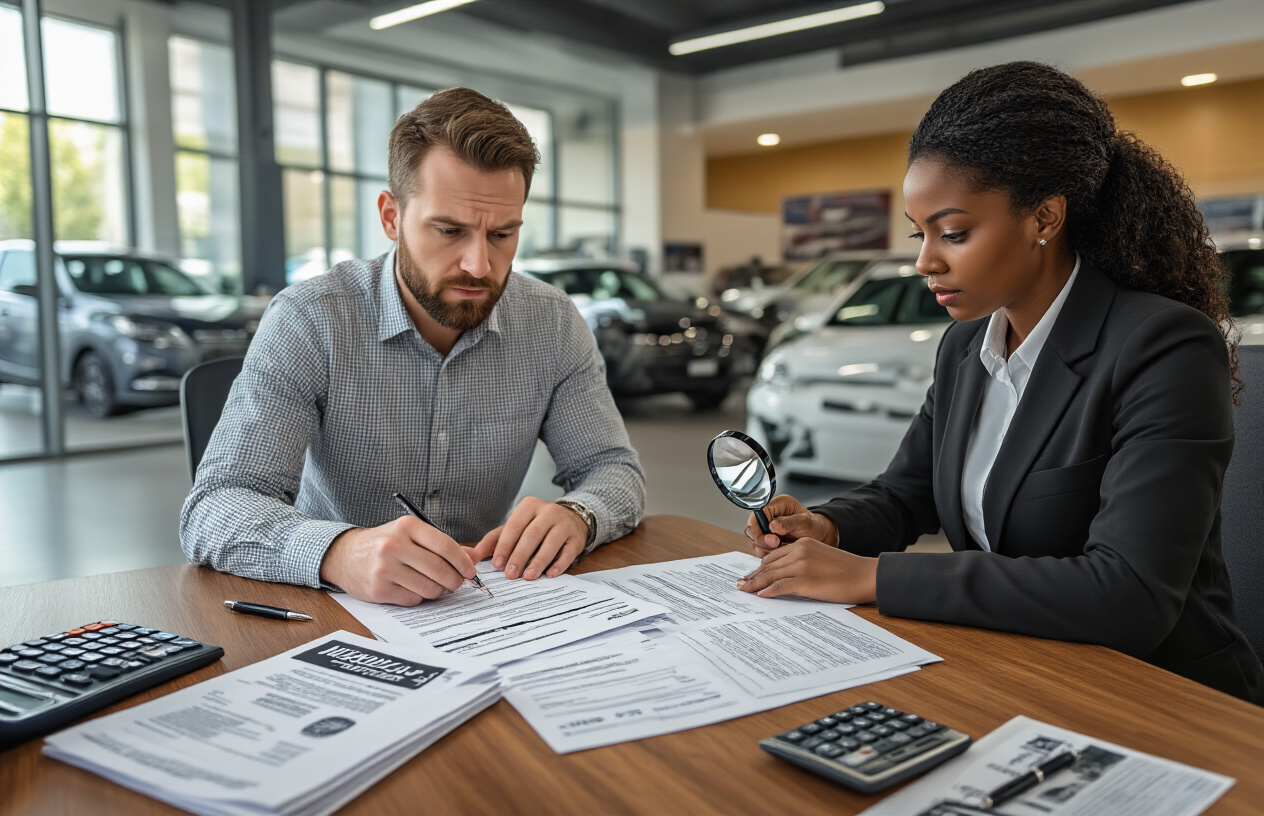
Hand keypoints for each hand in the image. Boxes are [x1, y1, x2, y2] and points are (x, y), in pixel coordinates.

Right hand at [319, 516, 479, 605]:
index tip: (470, 571)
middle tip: (457, 583)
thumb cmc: (384, 544)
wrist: (344, 556)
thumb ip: (441, 544)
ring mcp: (384, 569)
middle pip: (439, 569)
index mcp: (406, 526)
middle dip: (455, 580)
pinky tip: (412, 588)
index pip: (445, 545)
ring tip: (434, 585)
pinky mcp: (378, 590)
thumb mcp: (409, 534)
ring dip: (438, 591)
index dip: (463, 561)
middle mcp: (394, 545)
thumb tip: (473, 557)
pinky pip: (413, 600)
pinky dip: (419, 597)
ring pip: (429, 588)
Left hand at [476, 496, 588, 580]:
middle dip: (520, 555)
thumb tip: (470, 556)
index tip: (497, 564)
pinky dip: (559, 564)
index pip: (514, 526)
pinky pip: (568, 552)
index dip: (505, 546)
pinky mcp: (576, 538)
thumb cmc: (536, 526)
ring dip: (538, 561)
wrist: (571, 519)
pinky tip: (550, 574)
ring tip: (528, 576)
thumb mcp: (515, 528)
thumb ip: (493, 541)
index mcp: (529, 506)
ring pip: (551, 542)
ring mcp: (564, 524)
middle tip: (510, 574)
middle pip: (532, 534)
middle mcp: (548, 512)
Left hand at [736, 539, 877, 603]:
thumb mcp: (821, 558)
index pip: (774, 556)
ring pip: (770, 575)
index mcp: (803, 544)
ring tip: (744, 590)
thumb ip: (803, 562)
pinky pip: (780, 586)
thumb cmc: (847, 570)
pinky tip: (760, 595)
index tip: (751, 574)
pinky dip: (768, 591)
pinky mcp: (805, 580)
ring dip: (754, 583)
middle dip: (753, 575)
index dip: (760, 567)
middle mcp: (799, 551)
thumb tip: (786, 577)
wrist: (865, 575)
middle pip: (768, 565)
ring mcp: (801, 565)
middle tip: (741, 584)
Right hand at [745, 494, 839, 557]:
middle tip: (776, 544)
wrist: (818, 536)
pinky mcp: (767, 540)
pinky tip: (780, 552)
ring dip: (766, 548)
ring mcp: (766, 528)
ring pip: (755, 540)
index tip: (772, 538)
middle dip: (762, 540)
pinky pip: (760, 548)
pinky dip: (768, 553)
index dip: (759, 527)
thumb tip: (773, 526)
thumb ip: (790, 523)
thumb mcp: (805, 522)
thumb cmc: (814, 526)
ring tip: (781, 548)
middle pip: (752, 528)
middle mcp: (768, 515)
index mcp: (777, 504)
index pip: (757, 512)